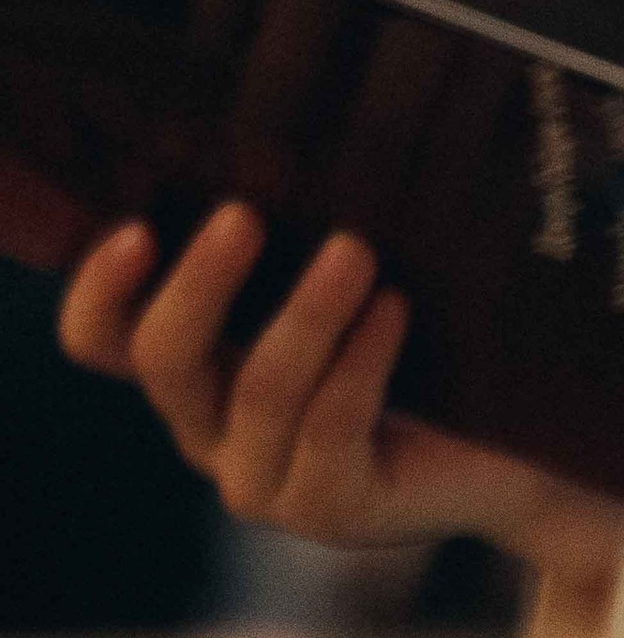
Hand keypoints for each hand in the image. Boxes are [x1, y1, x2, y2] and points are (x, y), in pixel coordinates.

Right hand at [59, 206, 623, 598]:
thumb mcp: (343, 288)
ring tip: (354, 252)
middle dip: (198, 284)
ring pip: (258, 390)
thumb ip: (296, 241)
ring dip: (303, 314)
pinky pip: (330, 429)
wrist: (511, 452)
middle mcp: (209, 428)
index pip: (100, 341)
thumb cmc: (419, 349)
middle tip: (243, 216)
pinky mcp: (328, 508)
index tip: (137, 226)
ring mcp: (263, 479)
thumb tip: (282, 129)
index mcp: (194, 368)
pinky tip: (395, 310)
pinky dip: (360, 362)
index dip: (98, 289)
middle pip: (162, 359)